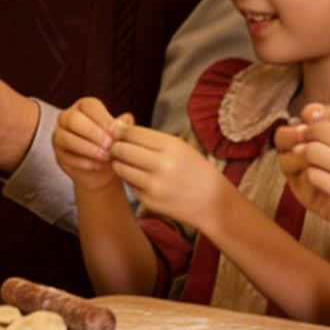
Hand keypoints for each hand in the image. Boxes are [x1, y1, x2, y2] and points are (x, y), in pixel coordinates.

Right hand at [52, 97, 123, 190]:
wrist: (102, 170)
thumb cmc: (111, 146)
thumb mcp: (120, 134)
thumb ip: (122, 126)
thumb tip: (127, 118)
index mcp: (84, 107)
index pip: (88, 105)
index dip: (101, 117)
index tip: (115, 131)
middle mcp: (67, 118)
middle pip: (73, 119)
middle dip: (92, 132)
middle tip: (110, 144)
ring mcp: (59, 136)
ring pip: (67, 138)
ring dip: (88, 148)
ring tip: (106, 157)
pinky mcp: (58, 154)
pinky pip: (66, 157)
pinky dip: (83, 162)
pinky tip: (98, 165)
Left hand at [109, 125, 231, 233]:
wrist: (213, 202)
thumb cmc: (194, 169)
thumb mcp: (179, 147)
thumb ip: (149, 138)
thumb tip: (117, 126)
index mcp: (171, 146)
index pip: (131, 132)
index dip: (120, 131)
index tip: (119, 133)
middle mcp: (161, 165)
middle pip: (121, 149)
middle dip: (115, 147)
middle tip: (118, 148)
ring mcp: (153, 185)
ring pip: (120, 167)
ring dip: (120, 163)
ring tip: (130, 163)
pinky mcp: (148, 201)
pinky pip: (128, 185)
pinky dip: (130, 180)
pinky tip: (144, 179)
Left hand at [282, 105, 329, 255]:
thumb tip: (317, 113)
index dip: (320, 116)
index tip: (313, 121)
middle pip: (322, 131)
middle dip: (308, 132)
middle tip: (304, 137)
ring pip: (314, 153)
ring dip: (306, 153)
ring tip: (309, 156)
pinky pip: (318, 178)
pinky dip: (312, 174)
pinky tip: (320, 175)